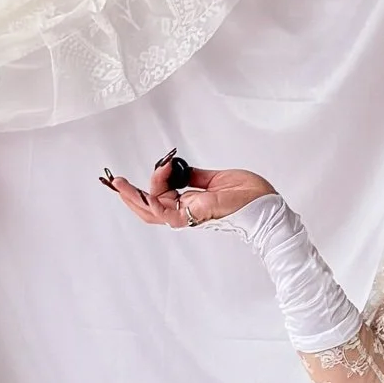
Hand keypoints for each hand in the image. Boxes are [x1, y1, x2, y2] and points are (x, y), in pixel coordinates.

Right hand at [99, 156, 274, 229]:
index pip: (161, 202)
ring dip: (135, 196)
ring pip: (154, 212)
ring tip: (122, 183)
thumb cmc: (251, 197)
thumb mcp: (216, 180)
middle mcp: (188, 213)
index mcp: (192, 205)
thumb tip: (178, 169)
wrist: (269, 207)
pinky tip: (151, 184)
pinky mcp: (199, 213)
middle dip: (129, 198)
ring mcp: (192, 215)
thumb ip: (194, 178)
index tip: (151, 167)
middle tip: (114, 183)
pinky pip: (168, 211)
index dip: (146, 189)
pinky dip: (155, 198)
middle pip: (150, 211)